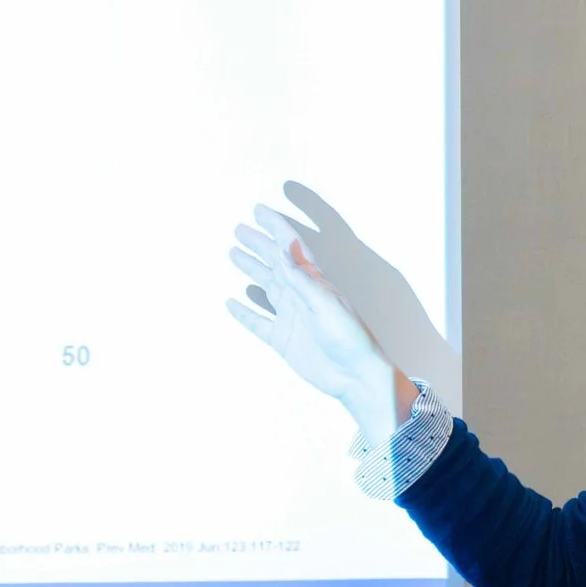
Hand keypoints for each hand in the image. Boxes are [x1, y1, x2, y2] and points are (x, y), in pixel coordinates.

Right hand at [226, 185, 407, 431]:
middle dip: (258, 244)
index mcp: (315, 282)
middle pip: (275, 263)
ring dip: (251, 270)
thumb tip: (281, 247)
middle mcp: (301, 295)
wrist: (354, 376)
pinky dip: (243, 312)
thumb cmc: (348, 338)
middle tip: (239, 229)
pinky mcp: (283, 339)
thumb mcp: (324, 303)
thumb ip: (301, 277)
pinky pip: (257, 322)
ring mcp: (291, 317)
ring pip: (266, 287)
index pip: (291, 248)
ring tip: (234, 254)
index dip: (276, 227)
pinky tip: (231, 302)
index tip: (258, 210)